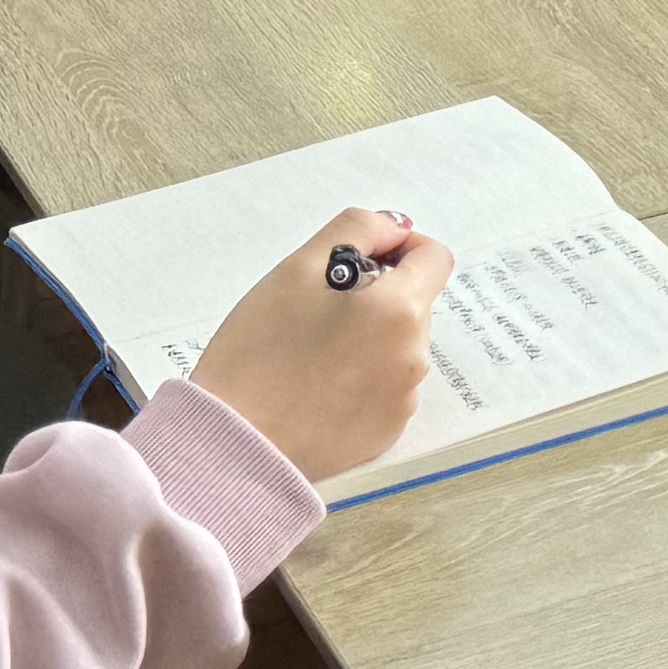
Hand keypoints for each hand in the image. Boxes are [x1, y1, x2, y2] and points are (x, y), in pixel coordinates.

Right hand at [189, 209, 455, 485]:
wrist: (234, 441)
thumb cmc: (256, 356)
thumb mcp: (297, 270)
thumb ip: (356, 231)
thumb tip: (394, 227)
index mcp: (399, 310)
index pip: (434, 257)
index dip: (401, 248)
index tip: (368, 256)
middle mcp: (414, 356)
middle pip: (414, 302)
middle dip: (378, 295)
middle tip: (319, 308)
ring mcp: (403, 399)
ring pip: (399, 346)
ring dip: (369, 336)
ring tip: (312, 351)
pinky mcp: (387, 431)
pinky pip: (386, 387)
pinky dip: (361, 378)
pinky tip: (316, 385)